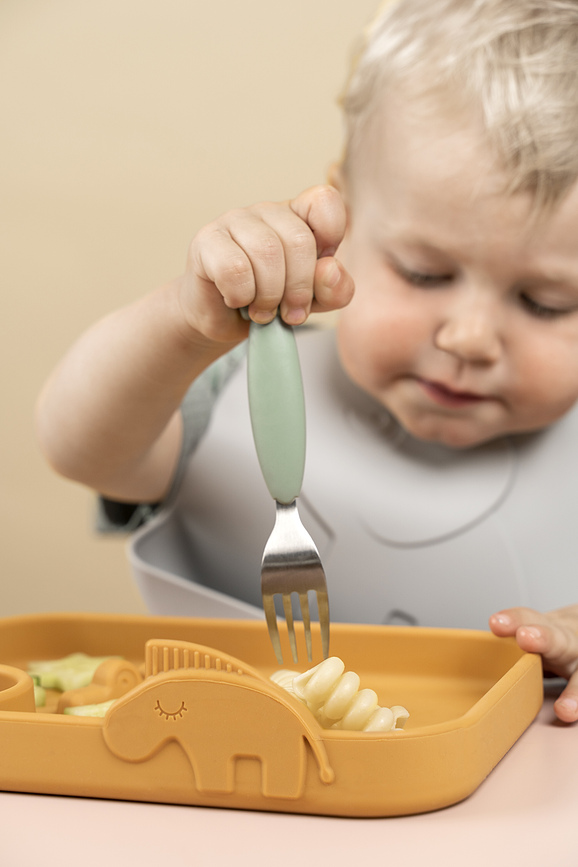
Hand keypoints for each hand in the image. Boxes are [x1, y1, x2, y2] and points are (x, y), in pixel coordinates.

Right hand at [178, 185, 353, 343]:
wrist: (222, 321)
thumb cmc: (270, 302)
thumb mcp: (313, 302)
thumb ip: (334, 289)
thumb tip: (329, 270)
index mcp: (298, 215)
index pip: (325, 201)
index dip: (331, 236)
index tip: (319, 272)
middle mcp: (267, 211)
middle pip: (298, 240)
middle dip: (299, 288)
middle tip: (291, 313)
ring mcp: (234, 220)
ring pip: (266, 252)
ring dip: (269, 296)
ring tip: (263, 311)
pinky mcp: (206, 240)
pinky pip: (234, 268)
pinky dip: (242, 296)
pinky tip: (238, 301)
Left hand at [489, 605, 577, 722]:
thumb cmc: (547, 639)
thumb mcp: (529, 633)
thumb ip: (505, 644)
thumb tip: (458, 664)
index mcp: (544, 628)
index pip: (528, 618)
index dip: (513, 620)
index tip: (496, 623)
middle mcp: (564, 643)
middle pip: (555, 639)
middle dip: (541, 638)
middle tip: (525, 638)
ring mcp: (577, 664)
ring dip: (571, 691)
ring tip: (563, 709)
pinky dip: (577, 702)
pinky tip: (568, 714)